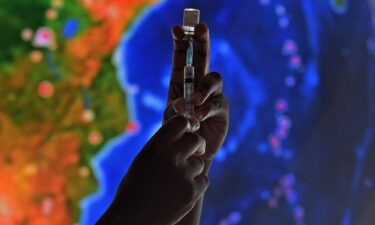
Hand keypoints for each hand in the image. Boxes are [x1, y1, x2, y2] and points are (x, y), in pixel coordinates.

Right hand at [96, 115, 208, 224]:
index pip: (181, 122)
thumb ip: (162, 147)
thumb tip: (182, 134)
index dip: (188, 124)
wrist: (132, 219)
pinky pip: (203, 180)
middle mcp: (171, 157)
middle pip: (197, 140)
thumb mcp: (143, 160)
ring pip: (200, 162)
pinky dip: (196, 184)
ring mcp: (183, 175)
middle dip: (198, 144)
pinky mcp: (192, 192)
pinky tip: (182, 190)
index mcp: (156, 146)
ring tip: (178, 179)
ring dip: (193, 168)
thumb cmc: (134, 189)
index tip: (189, 129)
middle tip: (195, 149)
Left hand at [164, 24, 228, 160]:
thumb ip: (176, 109)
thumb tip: (184, 104)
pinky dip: (206, 109)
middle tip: (199, 26)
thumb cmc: (177, 133)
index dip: (181, 42)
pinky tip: (197, 117)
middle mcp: (199, 84)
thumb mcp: (171, 118)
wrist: (190, 154)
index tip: (176, 28)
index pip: (183, 57)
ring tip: (194, 101)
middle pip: (203, 57)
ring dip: (203, 87)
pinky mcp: (221, 110)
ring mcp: (212, 95)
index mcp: (182, 82)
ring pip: (213, 79)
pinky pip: (216, 103)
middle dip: (202, 40)